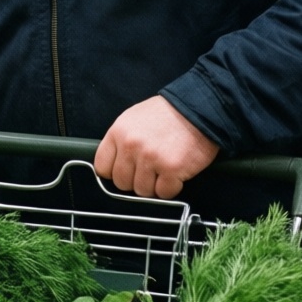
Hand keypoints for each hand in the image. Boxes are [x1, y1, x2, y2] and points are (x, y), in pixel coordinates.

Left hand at [94, 96, 218, 200]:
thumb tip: (115, 164)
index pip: (102, 167)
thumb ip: (121, 141)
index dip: (115, 172)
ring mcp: (151, 158)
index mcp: (118, 132)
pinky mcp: (171, 169)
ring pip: (142, 191)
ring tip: (164, 169)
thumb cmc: (167, 114)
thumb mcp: (134, 119)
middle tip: (150, 170)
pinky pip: (164, 193)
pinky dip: (171, 187)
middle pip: (122, 183)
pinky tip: (176, 173)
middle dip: (136, 180)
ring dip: (154, 185)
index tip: (126, 171)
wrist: (198, 108)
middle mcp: (131, 146)